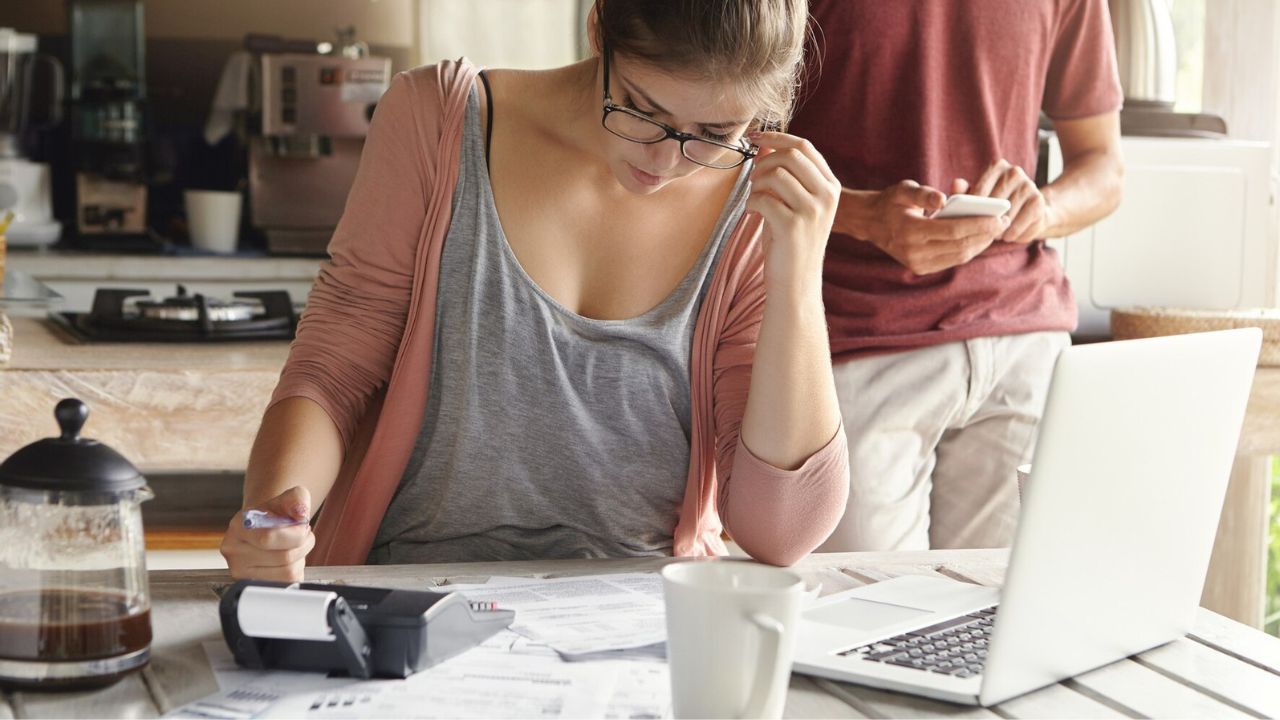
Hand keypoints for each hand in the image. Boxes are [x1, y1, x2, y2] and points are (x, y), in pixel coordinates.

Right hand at [221, 485, 314, 580]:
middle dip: (303, 544)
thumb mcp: (289, 498)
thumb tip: (301, 514)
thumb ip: (297, 499)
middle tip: (302, 535)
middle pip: (283, 557)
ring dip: (301, 558)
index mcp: (239, 526)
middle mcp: (234, 551)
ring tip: (293, 546)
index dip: (296, 534)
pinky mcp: (254, 586)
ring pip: (288, 572)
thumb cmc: (275, 514)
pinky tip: (288, 560)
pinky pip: (288, 583)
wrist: (265, 527)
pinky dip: (296, 571)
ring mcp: (241, 572)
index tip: (303, 526)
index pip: (268, 538)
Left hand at [746, 131, 841, 295]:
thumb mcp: (792, 203)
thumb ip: (784, 174)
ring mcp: (813, 211)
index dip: (776, 137)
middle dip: (764, 162)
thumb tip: (764, 145)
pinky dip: (751, 202)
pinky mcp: (793, 226)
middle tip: (753, 179)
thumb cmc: (791, 241)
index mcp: (830, 186)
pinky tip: (752, 213)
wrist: (796, 282)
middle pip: (791, 155)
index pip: (804, 146)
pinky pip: (763, 198)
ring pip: (777, 174)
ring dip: (756, 183)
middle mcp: (827, 196)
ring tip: (754, 199)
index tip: (754, 138)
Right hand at [865, 180, 1008, 275]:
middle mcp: (913, 252)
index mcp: (909, 230)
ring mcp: (917, 263)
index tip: (1000, 216)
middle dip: (985, 235)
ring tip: (995, 230)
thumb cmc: (891, 202)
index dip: (979, 225)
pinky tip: (979, 238)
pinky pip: (951, 260)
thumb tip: (944, 198)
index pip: (953, 230)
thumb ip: (924, 194)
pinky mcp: (920, 268)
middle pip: (960, 246)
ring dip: (980, 244)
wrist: (870, 223)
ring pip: (958, 256)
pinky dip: (968, 250)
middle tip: (1004, 221)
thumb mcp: (903, 190)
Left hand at [967, 159, 1059, 242]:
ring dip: (998, 229)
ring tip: (992, 235)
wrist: (1030, 208)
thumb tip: (956, 184)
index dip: (972, 208)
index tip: (965, 221)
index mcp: (996, 166)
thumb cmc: (995, 203)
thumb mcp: (977, 196)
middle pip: (994, 202)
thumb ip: (964, 191)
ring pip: (1007, 214)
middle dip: (985, 220)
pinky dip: (1012, 234)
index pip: (980, 188)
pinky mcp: (1038, 201)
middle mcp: (1014, 172)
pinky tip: (1007, 236)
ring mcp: (1028, 185)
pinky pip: (1020, 224)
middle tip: (978, 233)